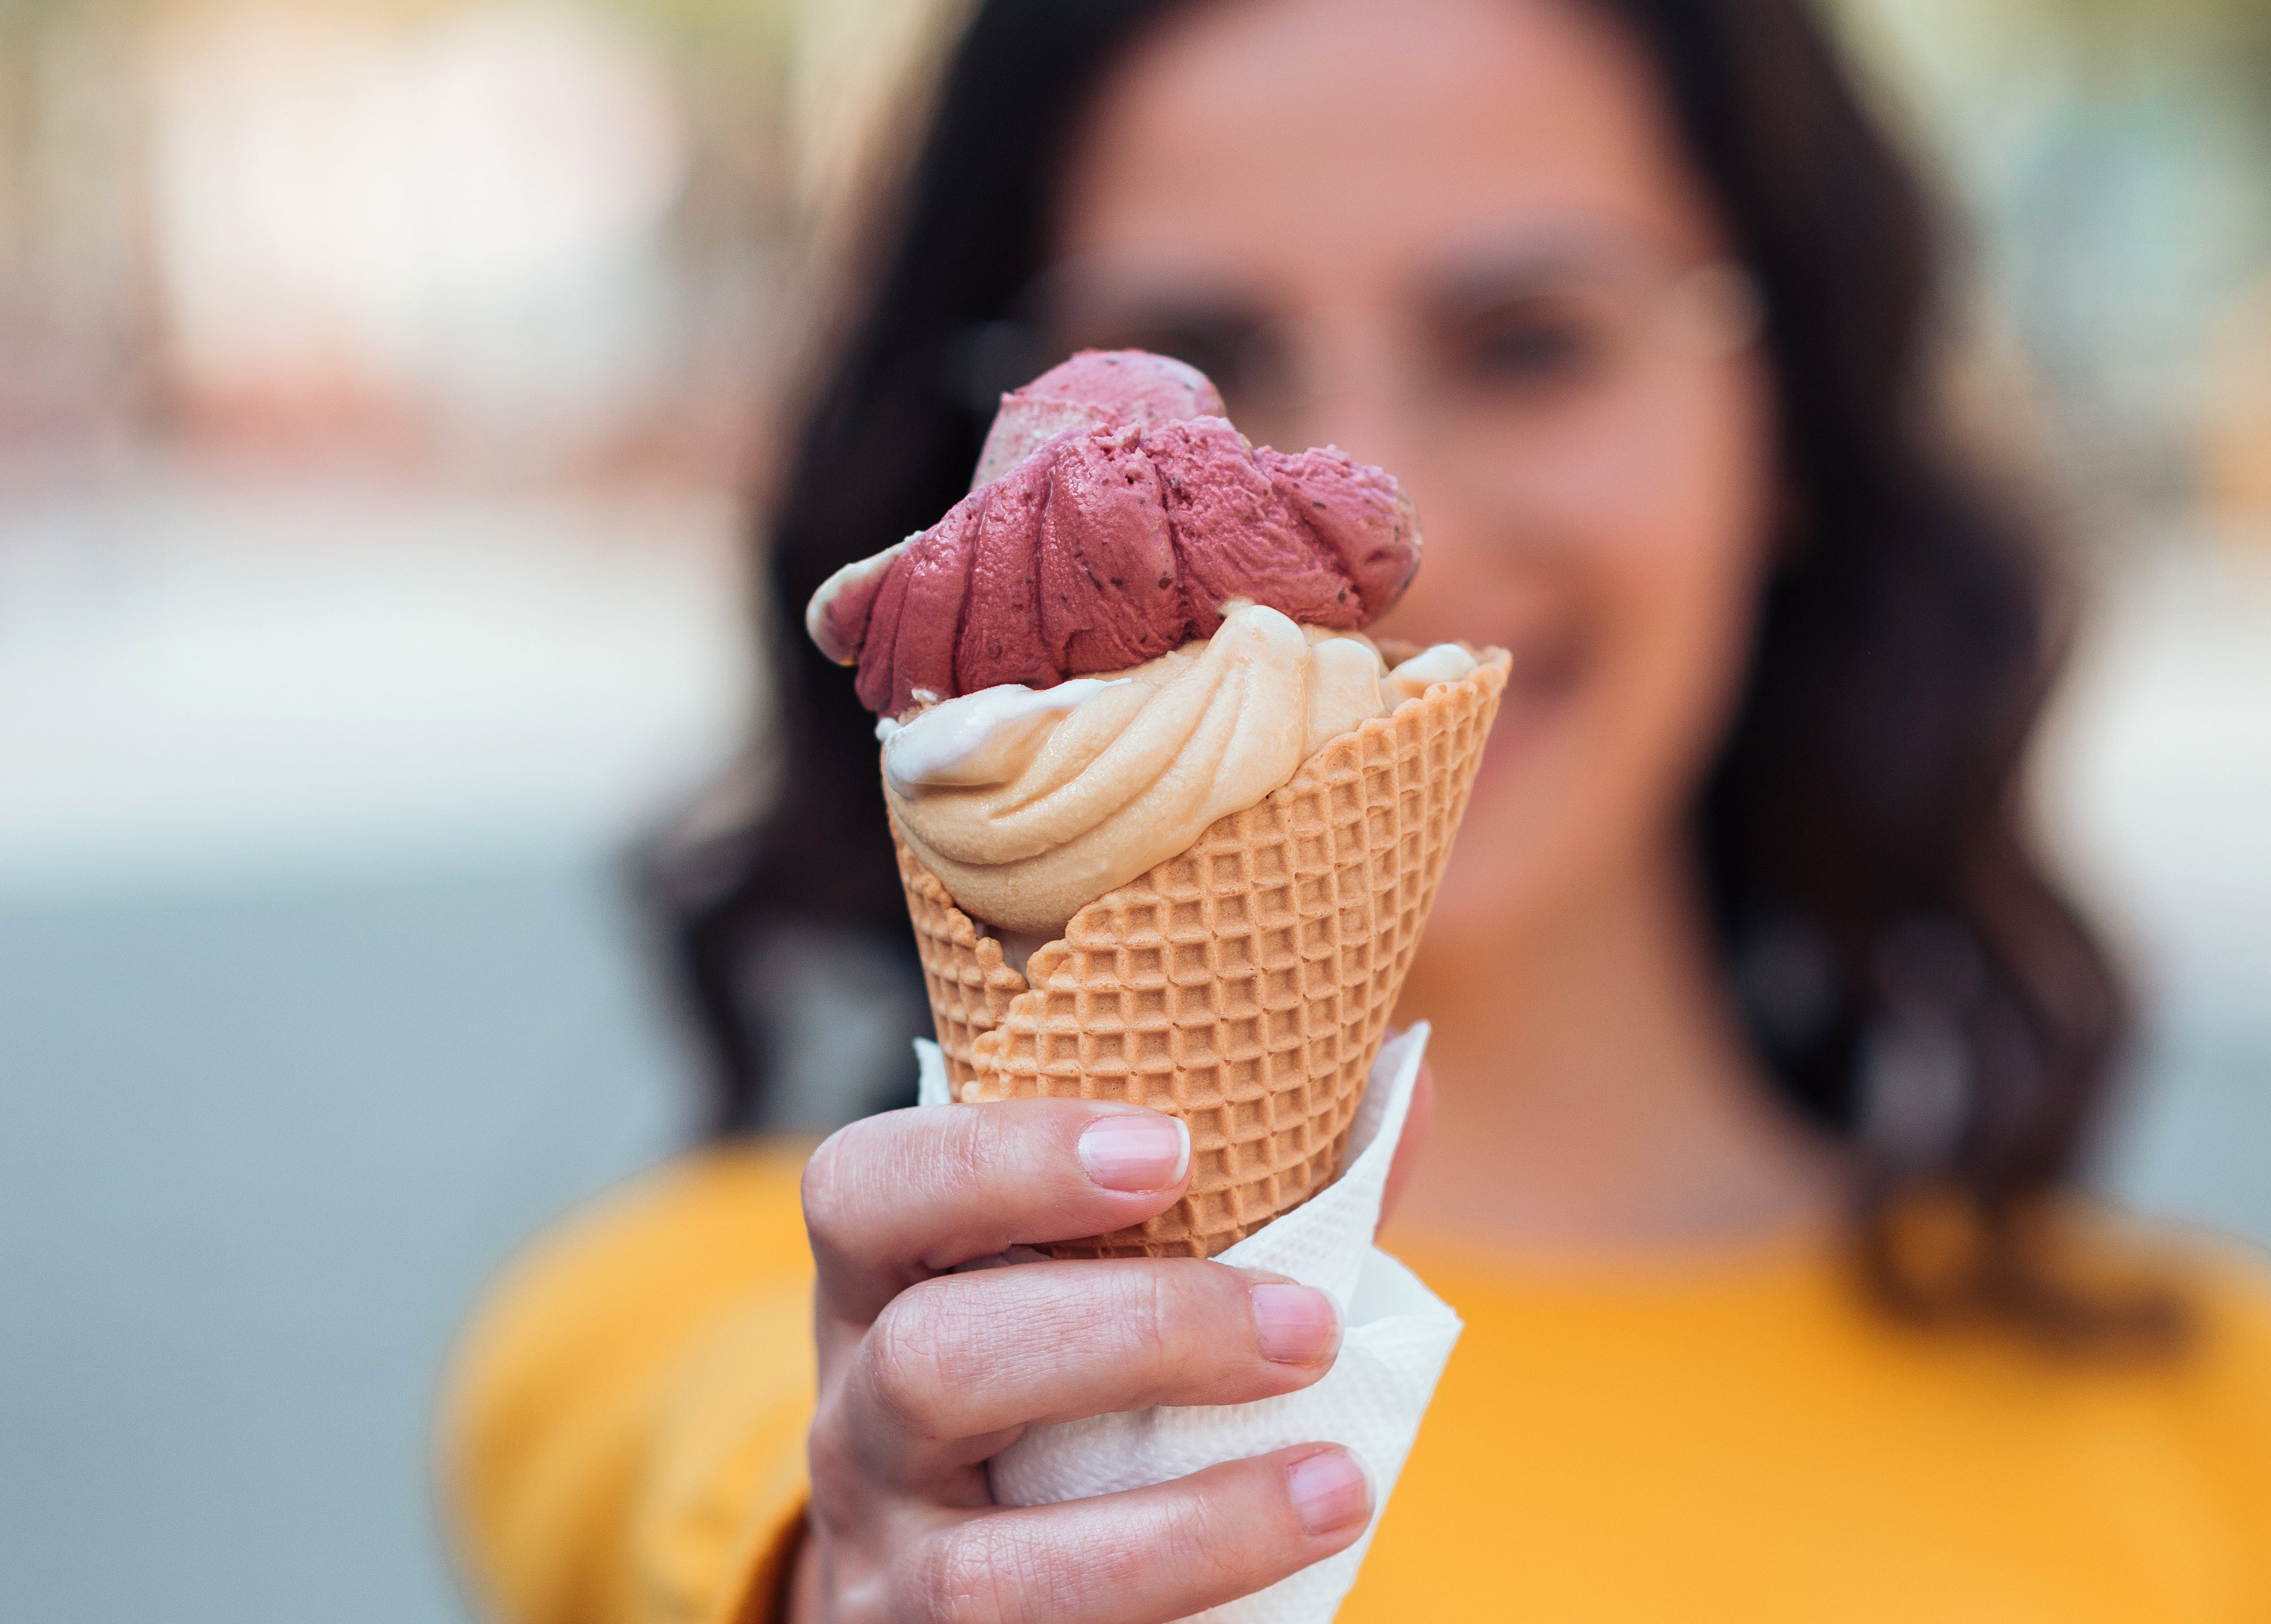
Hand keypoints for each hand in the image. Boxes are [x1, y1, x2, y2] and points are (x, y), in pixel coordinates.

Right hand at [788, 1065, 1430, 1623]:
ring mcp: (886, 1567)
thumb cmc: (1069, 1391)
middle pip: (931, 1362)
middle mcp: (853, 1422)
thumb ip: (1252, 1196)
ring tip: (1338, 1483)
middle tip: (1303, 1325)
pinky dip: (1186, 1612)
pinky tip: (1299, 1573)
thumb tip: (1400, 1090)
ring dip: (1187, 1528)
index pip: (864, 1188)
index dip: (1003, 1159)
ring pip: (986, 1571)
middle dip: (1136, 1336)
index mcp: (881, 1286)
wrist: (979, 1593)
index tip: (1171, 1148)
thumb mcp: (1107, 1285)